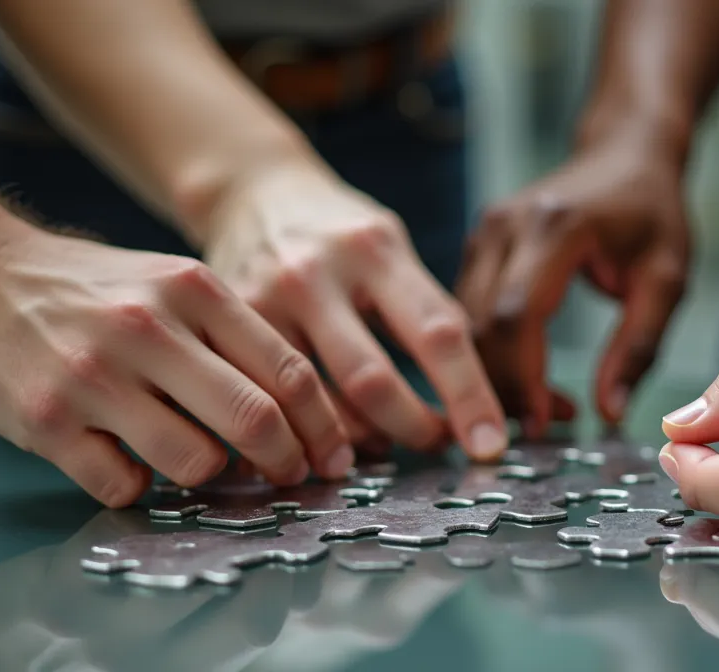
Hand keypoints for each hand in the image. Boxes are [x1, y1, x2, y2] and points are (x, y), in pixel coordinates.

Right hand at [0, 226, 348, 505]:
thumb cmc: (98, 293)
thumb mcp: (176, 286)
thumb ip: (236, 338)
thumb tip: (307, 418)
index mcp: (194, 290)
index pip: (288, 371)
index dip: (323, 427)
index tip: (333, 457)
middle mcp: (148, 328)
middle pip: (254, 420)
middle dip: (286, 462)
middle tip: (290, 478)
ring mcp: (95, 376)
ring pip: (195, 461)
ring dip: (208, 476)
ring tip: (196, 460)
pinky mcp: (48, 421)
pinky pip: (124, 485)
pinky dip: (138, 487)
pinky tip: (128, 462)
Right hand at [202, 162, 506, 460]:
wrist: (252, 192)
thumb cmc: (340, 234)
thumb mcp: (392, 249)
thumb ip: (427, 311)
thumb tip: (469, 399)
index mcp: (377, 250)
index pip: (436, 333)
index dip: (468, 396)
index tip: (489, 443)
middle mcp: (318, 272)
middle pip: (371, 381)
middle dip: (410, 429)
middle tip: (433, 443)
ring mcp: (266, 298)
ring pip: (314, 401)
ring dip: (357, 441)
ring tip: (382, 445)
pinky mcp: (228, 328)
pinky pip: (272, 398)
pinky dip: (306, 430)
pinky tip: (326, 437)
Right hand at [459, 130, 690, 434]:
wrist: (624, 150)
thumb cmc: (652, 210)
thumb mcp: (666, 279)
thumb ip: (639, 346)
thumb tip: (610, 413)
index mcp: (555, 227)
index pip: (515, 314)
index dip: (521, 377)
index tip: (543, 424)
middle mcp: (506, 226)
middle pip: (477, 326)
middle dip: (502, 388)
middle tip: (543, 430)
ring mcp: (484, 233)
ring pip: (464, 326)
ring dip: (495, 377)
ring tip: (545, 409)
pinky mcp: (477, 247)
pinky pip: (468, 314)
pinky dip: (491, 356)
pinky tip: (530, 380)